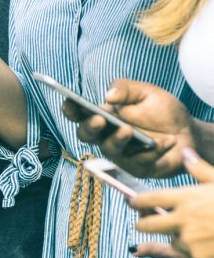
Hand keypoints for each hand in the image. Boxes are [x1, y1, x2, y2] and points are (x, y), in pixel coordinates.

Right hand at [62, 80, 194, 176]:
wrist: (188, 133)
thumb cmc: (162, 112)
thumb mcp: (146, 92)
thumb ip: (126, 89)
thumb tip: (109, 95)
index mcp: (103, 115)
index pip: (80, 114)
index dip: (71, 109)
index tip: (69, 102)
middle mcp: (106, 135)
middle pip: (86, 134)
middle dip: (89, 127)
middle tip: (100, 120)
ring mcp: (120, 153)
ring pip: (109, 149)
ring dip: (117, 140)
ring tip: (128, 130)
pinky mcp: (136, 168)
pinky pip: (138, 162)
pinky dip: (153, 151)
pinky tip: (167, 142)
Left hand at [133, 150, 213, 257]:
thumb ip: (200, 169)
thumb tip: (185, 153)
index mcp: (187, 198)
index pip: (148, 199)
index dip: (135, 201)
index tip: (132, 202)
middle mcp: (183, 219)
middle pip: (145, 225)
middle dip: (143, 224)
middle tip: (146, 222)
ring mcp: (189, 241)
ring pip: (171, 242)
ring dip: (180, 239)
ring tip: (202, 233)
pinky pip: (189, 257)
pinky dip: (196, 254)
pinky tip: (211, 246)